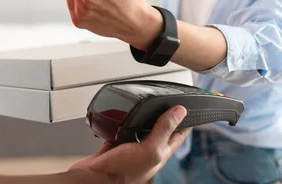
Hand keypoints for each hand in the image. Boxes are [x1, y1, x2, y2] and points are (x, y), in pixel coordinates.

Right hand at [68, 106, 188, 183]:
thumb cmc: (122, 173)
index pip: (178, 135)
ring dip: (144, 119)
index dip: (185, 121)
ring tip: (147, 107)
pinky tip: (122, 117)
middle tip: (169, 105)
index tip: (187, 109)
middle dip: (165, 118)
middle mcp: (147, 151)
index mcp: (160, 153)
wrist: (94, 178)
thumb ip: (164, 130)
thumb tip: (180, 112)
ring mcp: (131, 149)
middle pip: (161, 131)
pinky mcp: (115, 145)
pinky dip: (124, 123)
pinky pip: (122, 131)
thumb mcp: (149, 149)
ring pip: (141, 130)